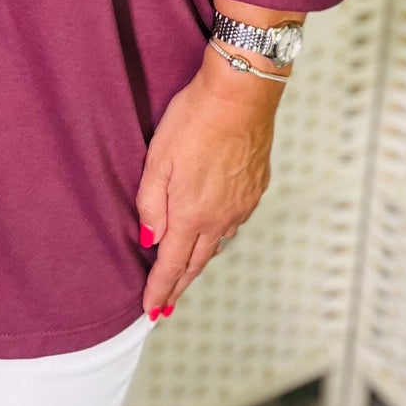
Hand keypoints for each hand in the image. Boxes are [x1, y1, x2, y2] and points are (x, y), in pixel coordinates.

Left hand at [134, 46, 285, 315]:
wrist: (240, 95)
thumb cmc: (194, 120)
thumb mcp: (158, 158)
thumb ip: (151, 203)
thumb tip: (150, 239)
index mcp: (193, 214)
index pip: (172, 264)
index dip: (160, 290)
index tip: (151, 310)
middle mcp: (221, 218)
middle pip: (196, 262)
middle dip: (179, 285)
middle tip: (166, 306)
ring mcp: (242, 204)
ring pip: (217, 242)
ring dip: (199, 259)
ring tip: (186, 268)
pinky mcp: (255, 188)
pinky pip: (234, 220)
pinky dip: (219, 231)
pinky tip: (213, 228)